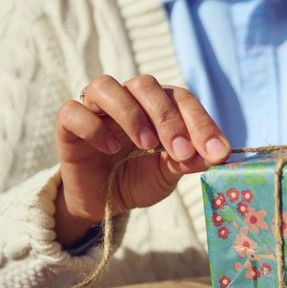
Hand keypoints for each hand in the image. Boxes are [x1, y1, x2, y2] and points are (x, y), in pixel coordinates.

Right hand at [54, 75, 230, 246]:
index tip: (218, 153)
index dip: (202, 124)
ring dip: (131, 114)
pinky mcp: (68, 125)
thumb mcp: (167, 174)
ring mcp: (96, 108)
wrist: (101, 201)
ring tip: (147, 144)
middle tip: (182, 151)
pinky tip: (110, 149)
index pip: (182, 100)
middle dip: (168, 118)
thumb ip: (187, 161)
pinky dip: (94, 127)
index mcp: (158, 104)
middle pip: (146, 86)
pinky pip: (74, 111)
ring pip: (107, 86)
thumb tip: (214, 156)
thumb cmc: (138, 178)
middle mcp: (128, 98)